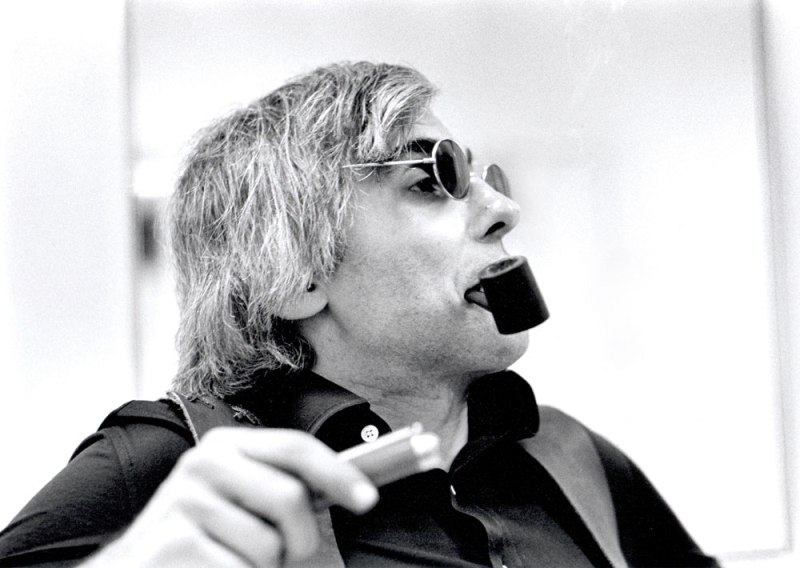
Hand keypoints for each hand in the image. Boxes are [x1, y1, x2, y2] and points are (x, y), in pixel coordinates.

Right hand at [81, 427, 377, 566]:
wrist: (138, 567)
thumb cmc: (204, 537)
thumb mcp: (242, 499)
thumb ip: (284, 487)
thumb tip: (354, 486)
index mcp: (228, 446)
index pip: (295, 448)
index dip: (338, 473)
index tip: (368, 499)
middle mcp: (204, 463)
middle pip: (290, 498)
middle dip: (300, 540)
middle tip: (284, 555)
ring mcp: (184, 501)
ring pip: (268, 547)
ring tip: (234, 563)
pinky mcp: (172, 543)